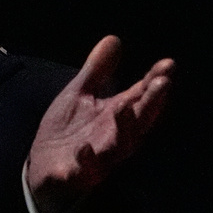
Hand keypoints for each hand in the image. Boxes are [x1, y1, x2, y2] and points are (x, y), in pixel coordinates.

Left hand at [27, 35, 173, 212]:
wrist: (44, 170)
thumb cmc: (69, 132)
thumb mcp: (79, 95)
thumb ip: (97, 71)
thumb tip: (114, 38)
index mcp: (115, 118)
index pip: (140, 98)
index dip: (154, 83)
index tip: (168, 64)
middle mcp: (112, 138)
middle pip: (136, 121)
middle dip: (149, 103)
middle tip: (161, 83)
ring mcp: (96, 158)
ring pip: (116, 147)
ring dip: (123, 130)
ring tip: (125, 109)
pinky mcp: (73, 174)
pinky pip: (81, 171)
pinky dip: (84, 163)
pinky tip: (84, 151)